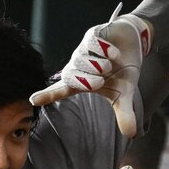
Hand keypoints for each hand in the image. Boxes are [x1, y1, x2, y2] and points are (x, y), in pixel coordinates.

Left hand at [32, 11, 151, 136]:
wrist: (134, 44)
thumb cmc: (123, 71)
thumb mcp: (125, 94)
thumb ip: (125, 112)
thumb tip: (131, 134)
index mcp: (83, 81)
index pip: (61, 90)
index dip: (48, 95)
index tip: (33, 100)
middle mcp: (79, 65)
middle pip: (70, 75)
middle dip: (85, 81)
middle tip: (100, 82)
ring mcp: (84, 49)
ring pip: (79, 59)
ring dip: (96, 66)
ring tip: (109, 67)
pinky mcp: (92, 34)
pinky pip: (91, 43)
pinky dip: (104, 50)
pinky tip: (115, 53)